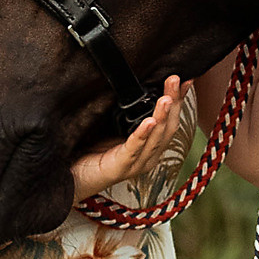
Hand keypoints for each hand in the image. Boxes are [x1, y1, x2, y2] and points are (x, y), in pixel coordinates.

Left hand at [71, 79, 184, 202]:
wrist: (71, 178)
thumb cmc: (91, 152)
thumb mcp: (113, 127)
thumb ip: (127, 113)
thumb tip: (133, 85)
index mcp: (150, 147)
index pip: (170, 121)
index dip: (179, 100)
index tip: (186, 80)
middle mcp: (148, 156)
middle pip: (168, 128)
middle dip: (174, 103)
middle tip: (176, 80)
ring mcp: (137, 164)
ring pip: (156, 138)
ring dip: (163, 116)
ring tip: (167, 98)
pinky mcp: (121, 168)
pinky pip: (135, 149)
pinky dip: (143, 134)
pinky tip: (149, 121)